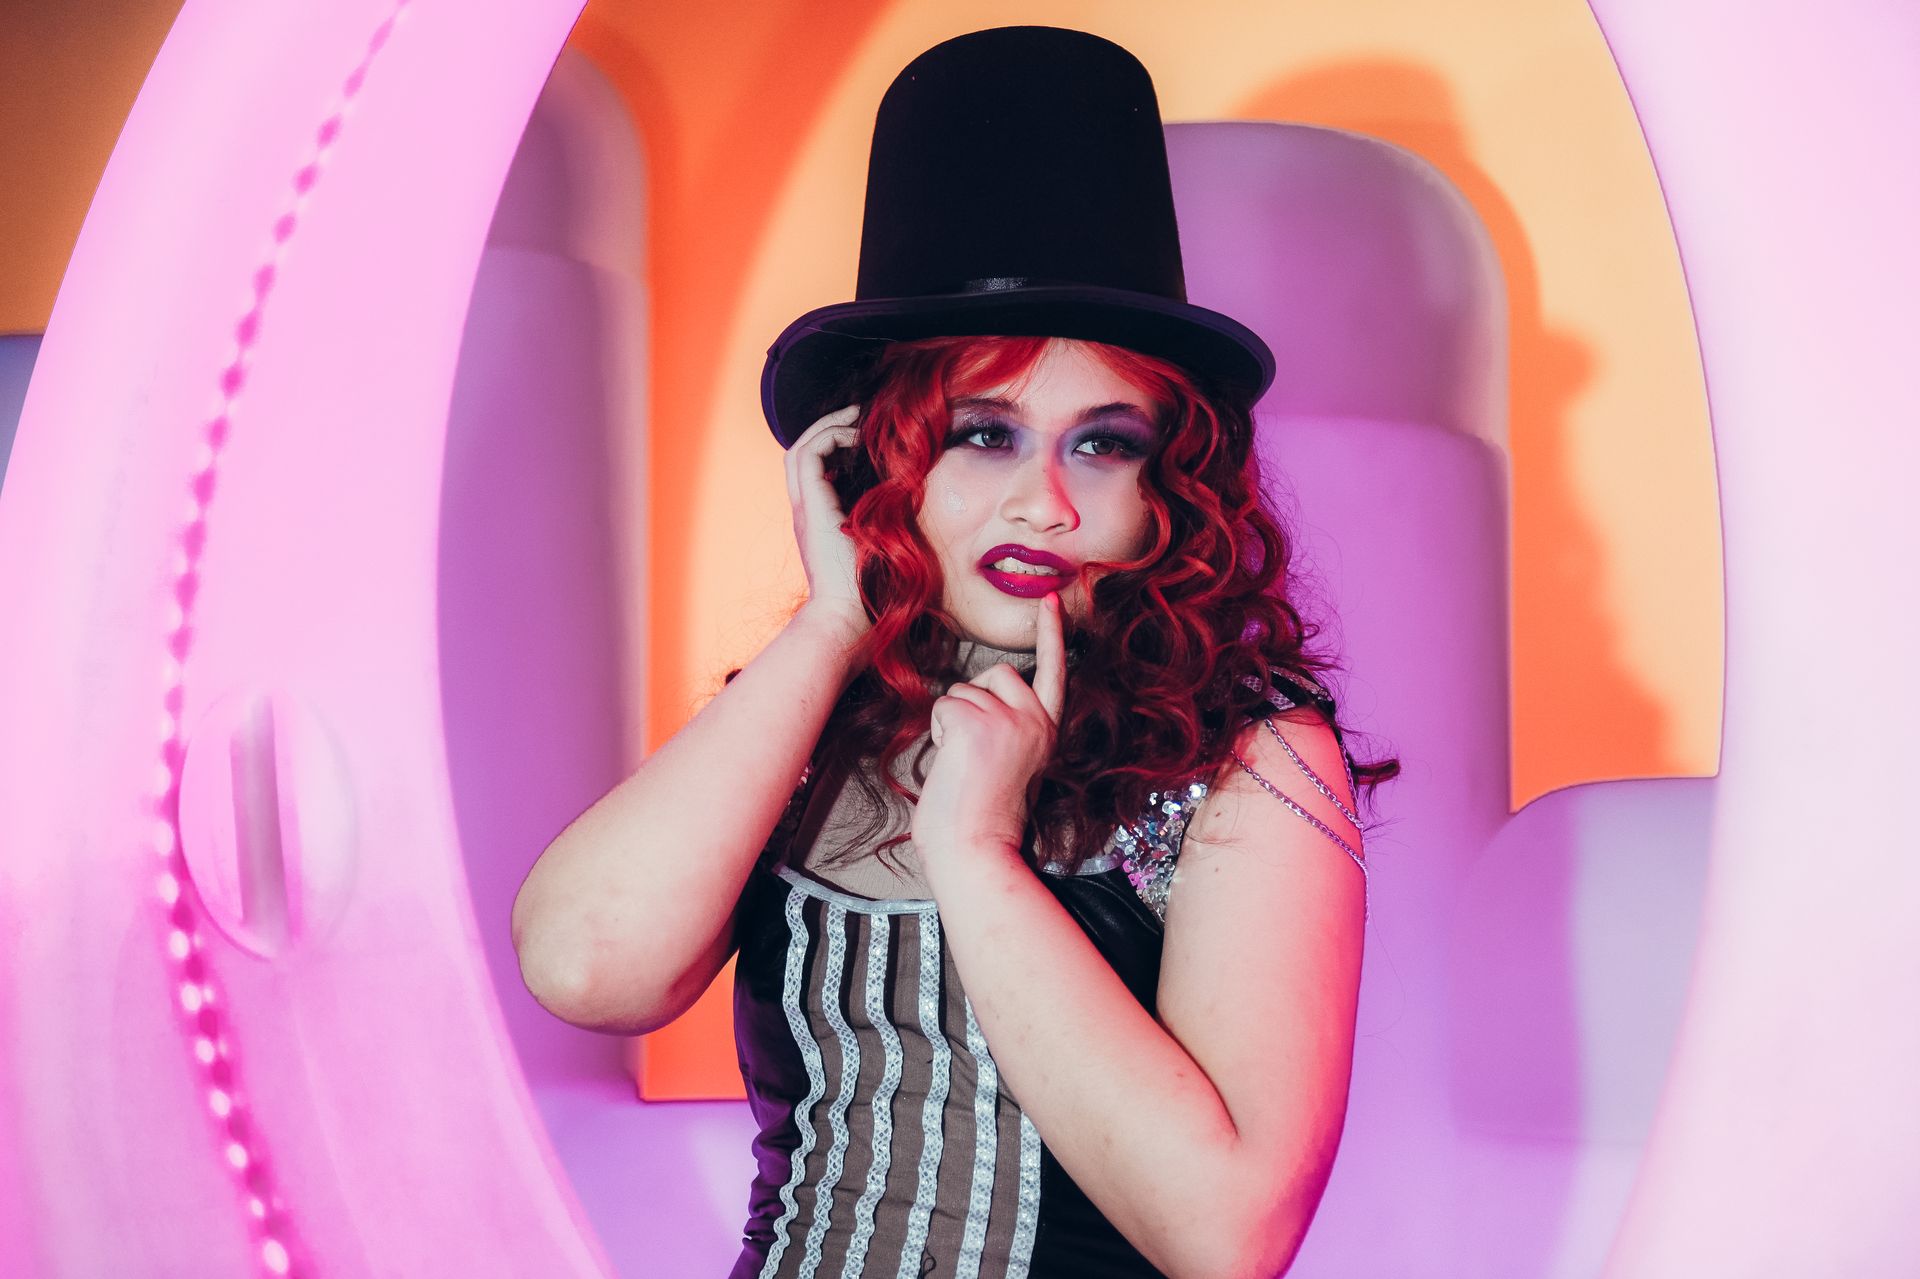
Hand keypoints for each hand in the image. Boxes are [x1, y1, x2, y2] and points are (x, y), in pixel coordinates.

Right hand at [786, 404, 868, 637]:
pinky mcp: (811, 508)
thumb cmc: (872, 595)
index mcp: (820, 521)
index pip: (814, 470)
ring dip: (827, 427)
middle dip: (828, 428)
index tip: (863, 436)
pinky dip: (830, 438)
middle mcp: (807, 512)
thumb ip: (887, 524)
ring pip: (800, 449)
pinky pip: (809, 455)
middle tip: (857, 416)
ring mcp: (805, 510)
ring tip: (856, 418)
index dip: (834, 446)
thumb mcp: (882, 547)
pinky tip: (856, 439)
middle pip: (801, 453)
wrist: (848, 619)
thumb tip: (915, 501)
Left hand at [912, 592, 1067, 861]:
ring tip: (964, 764)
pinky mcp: (978, 724)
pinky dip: (937, 732)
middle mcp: (1036, 720)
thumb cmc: (981, 818)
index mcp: (1047, 731)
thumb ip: (1006, 726)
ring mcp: (1010, 720)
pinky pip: (944, 706)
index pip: (1054, 671)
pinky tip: (952, 762)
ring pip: (963, 690)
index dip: (1052, 634)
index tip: (1053, 601)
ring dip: (951, 722)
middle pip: (997, 672)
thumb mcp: (1008, 761)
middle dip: (974, 698)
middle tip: (972, 750)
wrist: (975, 849)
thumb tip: (977, 702)